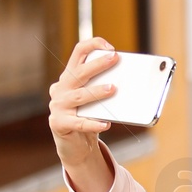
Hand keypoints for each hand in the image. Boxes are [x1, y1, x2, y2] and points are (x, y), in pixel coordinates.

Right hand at [48, 37, 118, 191]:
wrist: (75, 144)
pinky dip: (93, 123)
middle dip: (97, 65)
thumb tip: (134, 84)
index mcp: (69, 78)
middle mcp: (60, 89)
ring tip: (113, 89)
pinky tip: (106, 123)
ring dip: (97, 92)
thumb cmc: (89, 117)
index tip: (110, 47)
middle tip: (114, 58)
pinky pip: (79, 123)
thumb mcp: (97, 101)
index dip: (92, 46)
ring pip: (79, 97)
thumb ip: (107, 89)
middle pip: (78, 73)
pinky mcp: (59, 124)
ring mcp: (57, 106)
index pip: (78, 54)